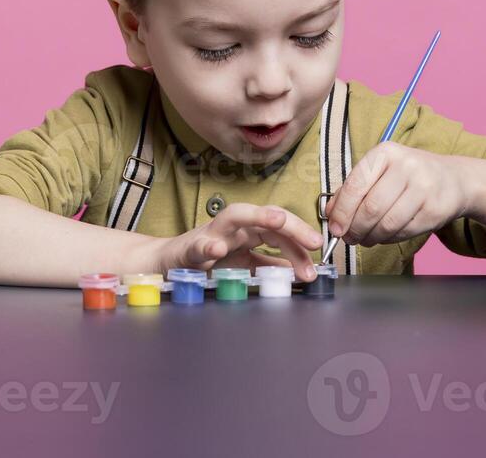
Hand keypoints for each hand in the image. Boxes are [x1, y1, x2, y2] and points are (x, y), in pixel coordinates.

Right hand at [156, 203, 322, 281]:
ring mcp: (211, 234)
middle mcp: (233, 228)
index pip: (280, 229)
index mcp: (248, 232)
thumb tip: (300, 269)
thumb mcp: (246, 264)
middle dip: (291, 225)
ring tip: (278, 221)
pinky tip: (217, 250)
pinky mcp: (189, 248)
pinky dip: (208, 246)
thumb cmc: (208, 262)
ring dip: (258, 216)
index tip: (318, 253)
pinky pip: (200, 245)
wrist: (167, 264)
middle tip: (313, 241)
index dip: (300, 238)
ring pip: (235, 216)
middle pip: (265, 216)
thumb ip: (270, 266)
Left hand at [326, 142, 472, 246]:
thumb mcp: (379, 172)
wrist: (452, 179)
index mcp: (385, 153)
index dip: (342, 211)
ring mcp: (424, 188)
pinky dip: (388, 239)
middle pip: (371, 208)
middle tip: (349, 238)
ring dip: (371, 237)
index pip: (356, 185)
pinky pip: (403, 232)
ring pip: (387, 224)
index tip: (335, 228)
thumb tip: (330, 214)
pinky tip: (385, 235)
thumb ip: (352, 189)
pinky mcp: (435, 210)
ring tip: (365, 238)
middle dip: (355, 229)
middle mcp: (406, 167)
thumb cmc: (406, 176)